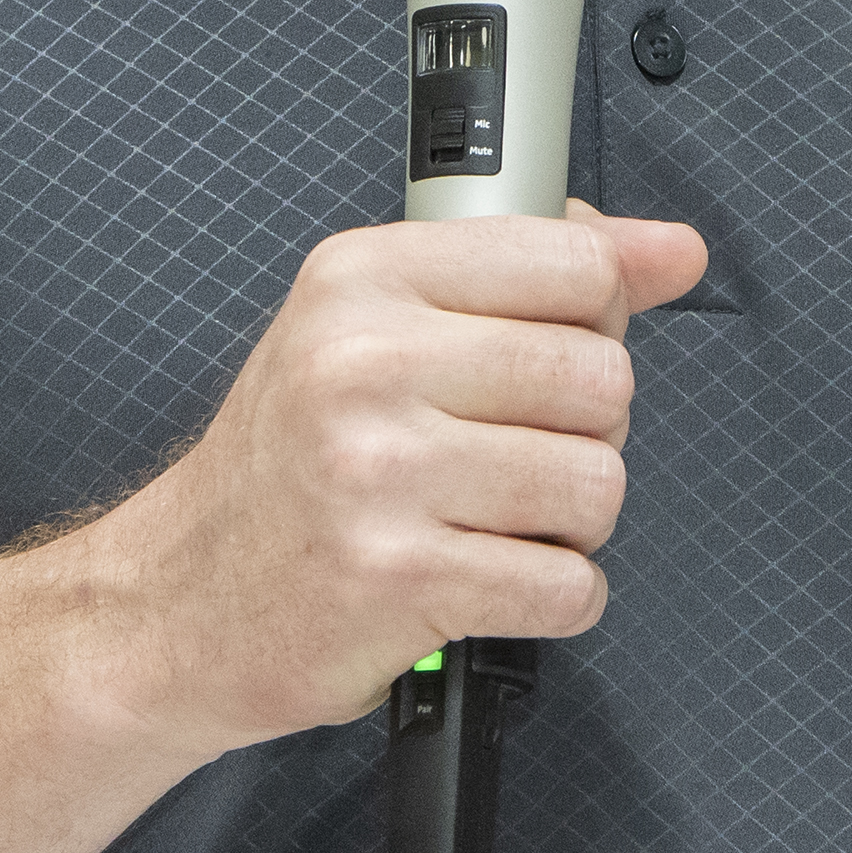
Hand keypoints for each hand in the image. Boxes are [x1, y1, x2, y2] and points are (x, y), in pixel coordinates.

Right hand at [76, 208, 707, 748]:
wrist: (177, 602)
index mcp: (363, 279)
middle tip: (512, 456)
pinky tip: (491, 581)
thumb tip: (675, 250)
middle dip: (586, 431)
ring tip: (495, 521)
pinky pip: (569, 586)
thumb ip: (535, 276)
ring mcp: (378, 473)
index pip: (574, 260)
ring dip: (571, 523)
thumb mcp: (380, 328)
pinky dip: (554, 598)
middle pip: (601, 376)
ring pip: (598, 484)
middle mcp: (363, 363)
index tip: (553, 353)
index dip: (596, 318)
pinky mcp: (400, 580)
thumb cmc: (293, 464)